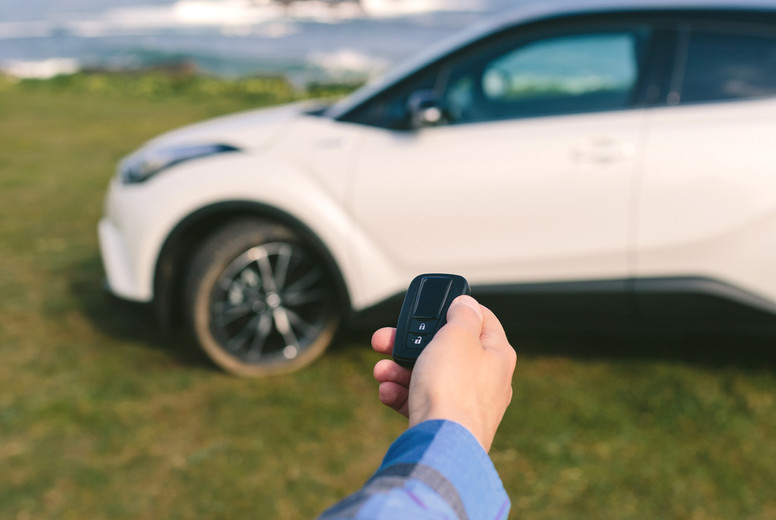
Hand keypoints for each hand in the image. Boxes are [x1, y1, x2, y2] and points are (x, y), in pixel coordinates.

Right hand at [372, 295, 516, 451]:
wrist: (441, 445)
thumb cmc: (453, 389)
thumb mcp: (456, 336)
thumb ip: (461, 315)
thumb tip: (467, 303)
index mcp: (496, 354)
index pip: (481, 319)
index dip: (455, 309)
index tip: (432, 306)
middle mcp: (485, 379)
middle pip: (445, 349)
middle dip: (411, 343)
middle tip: (386, 338)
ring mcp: (465, 403)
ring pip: (429, 375)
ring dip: (399, 369)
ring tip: (381, 371)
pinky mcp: (445, 423)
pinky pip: (420, 401)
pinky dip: (402, 394)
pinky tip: (387, 392)